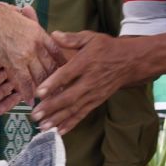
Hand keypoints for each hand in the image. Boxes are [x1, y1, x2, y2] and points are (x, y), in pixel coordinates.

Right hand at [0, 4, 61, 108]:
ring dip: (43, 89)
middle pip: (50, 66)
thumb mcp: (18, 12)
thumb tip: (27, 10)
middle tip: (60, 90)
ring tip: (47, 99)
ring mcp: (27, 54)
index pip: (56, 50)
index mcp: (39, 32)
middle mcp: (36, 45)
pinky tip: (30, 101)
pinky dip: (27, 92)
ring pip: (39, 76)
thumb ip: (26, 15)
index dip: (62, 62)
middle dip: (56, 80)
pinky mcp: (15, 63)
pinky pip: (24, 81)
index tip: (66, 71)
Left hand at [29, 31, 146, 132]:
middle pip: (69, 96)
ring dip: (58, 119)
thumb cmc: (107, 48)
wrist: (130, 62)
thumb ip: (72, 38)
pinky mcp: (96, 101)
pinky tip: (59, 131)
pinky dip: (71, 123)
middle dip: (51, 107)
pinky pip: (83, 114)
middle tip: (35, 115)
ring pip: (74, 109)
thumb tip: (54, 35)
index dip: (53, 84)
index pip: (67, 75)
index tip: (39, 93)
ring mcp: (94, 93)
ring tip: (43, 127)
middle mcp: (90, 81)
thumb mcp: (91, 38)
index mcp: (86, 63)